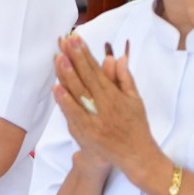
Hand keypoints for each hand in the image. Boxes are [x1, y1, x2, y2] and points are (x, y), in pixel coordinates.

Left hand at [52, 34, 160, 182]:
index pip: (97, 70)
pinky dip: (65, 100)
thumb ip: (125, 79)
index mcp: (116, 95)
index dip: (86, 54)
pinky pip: (74, 114)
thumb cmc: (136, 126)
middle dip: (75, 58)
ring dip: (68, 74)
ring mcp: (96, 118)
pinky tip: (56, 87)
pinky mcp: (88, 132)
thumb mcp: (135, 100)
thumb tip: (117, 57)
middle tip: (64, 41)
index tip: (76, 38)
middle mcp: (105, 105)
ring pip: (79, 93)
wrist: (137, 156)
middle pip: (86, 78)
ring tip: (59, 57)